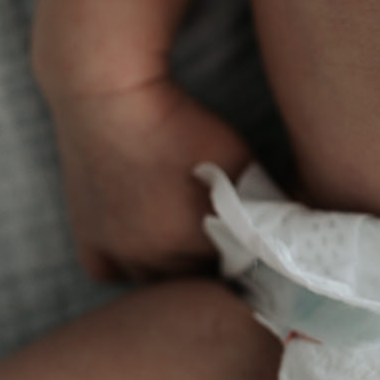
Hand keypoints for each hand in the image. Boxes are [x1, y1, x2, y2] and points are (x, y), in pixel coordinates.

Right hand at [44, 79, 251, 281]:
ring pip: (154, 279)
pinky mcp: (88, 237)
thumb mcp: (242, 163)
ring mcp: (115, 251)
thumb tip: (292, 229)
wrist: (111, 100)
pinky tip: (144, 244)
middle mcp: (152, 256)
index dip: (247, 254)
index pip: (235, 269)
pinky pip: (111, 270)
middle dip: (212, 262)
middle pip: (195, 278)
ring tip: (186, 235)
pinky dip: (127, 263)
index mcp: (193, 241)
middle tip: (224, 236)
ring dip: (173, 265)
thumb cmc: (183, 125)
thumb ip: (267, 203)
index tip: (253, 239)